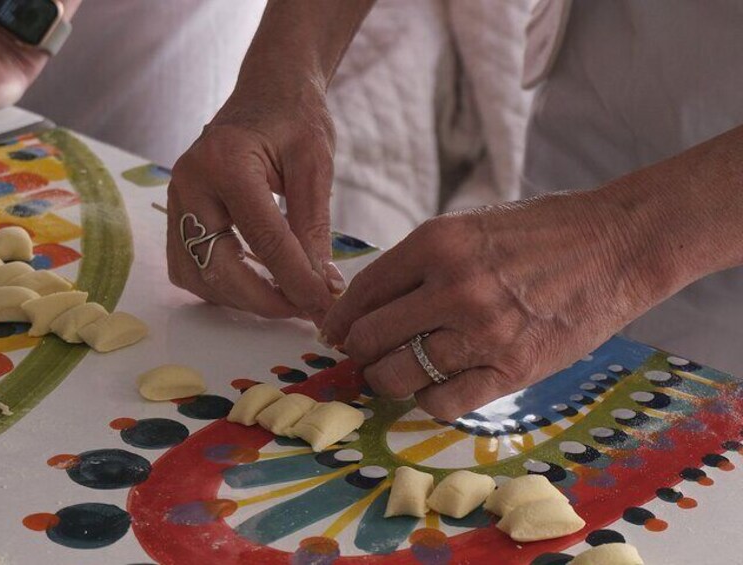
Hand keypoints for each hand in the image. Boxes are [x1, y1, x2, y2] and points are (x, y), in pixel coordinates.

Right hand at [167, 82, 344, 320]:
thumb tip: (320, 288)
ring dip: (239, 297)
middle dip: (262, 300)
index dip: (296, 282)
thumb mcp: (315, 166)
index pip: (263, 240)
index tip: (324, 309)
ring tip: (285, 296)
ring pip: (196, 274)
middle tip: (303, 310)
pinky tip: (256, 282)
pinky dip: (220, 285)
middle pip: (217, 266)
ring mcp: (176, 198)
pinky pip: (188, 266)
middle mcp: (188, 182)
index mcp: (225, 162)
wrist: (267, 90)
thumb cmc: (295, 117)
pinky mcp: (177, 212)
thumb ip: (313, 228)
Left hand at [321, 191, 670, 419]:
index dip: (339, 319)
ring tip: (395, 374)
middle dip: (358, 352)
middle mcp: (452, 287)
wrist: (616, 245)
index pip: (363, 292)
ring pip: (400, 376)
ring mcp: (483, 331)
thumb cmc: (541, 232)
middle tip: (363, 357)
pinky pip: (444, 402)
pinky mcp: (514, 368)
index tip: (333, 333)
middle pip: (371, 338)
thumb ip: (420, 262)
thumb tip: (371, 303)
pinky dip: (429, 400)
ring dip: (388, 380)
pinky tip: (436, 386)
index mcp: (436, 242)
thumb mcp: (469, 226)